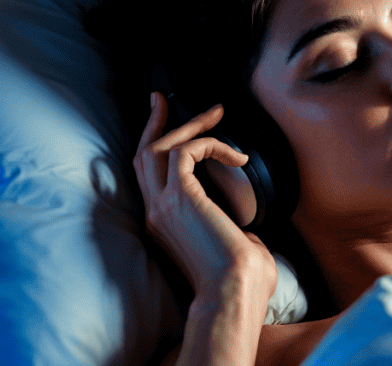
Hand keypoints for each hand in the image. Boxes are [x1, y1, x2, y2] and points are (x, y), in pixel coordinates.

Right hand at [133, 91, 276, 303]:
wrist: (235, 294)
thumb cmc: (242, 279)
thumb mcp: (233, 244)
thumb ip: (231, 228)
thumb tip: (247, 223)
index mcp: (164, 223)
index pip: (149, 176)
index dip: (157, 145)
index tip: (170, 123)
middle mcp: (156, 212)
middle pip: (144, 154)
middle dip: (157, 122)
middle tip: (165, 98)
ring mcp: (162, 205)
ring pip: (160, 147)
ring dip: (189, 125)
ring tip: (216, 112)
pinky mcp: (179, 198)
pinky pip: (187, 151)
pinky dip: (212, 144)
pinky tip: (238, 156)